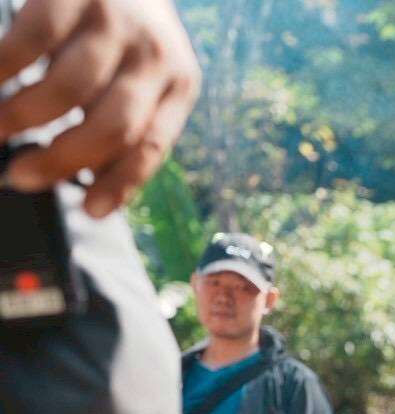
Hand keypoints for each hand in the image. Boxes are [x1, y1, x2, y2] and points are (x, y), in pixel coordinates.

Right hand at [0, 0, 200, 217]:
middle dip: (62, 159)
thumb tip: (93, 186)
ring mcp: (112, 22)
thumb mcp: (146, 72)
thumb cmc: (123, 28)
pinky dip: (1, 68)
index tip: (90, 211)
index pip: (152, 146)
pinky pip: (28, 42)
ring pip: (67, 88)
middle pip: (112, 126)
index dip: (120, 184)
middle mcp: (154, 55)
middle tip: (21, 177)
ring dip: (23, 118)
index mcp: (179, 83)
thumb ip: (128, 119)